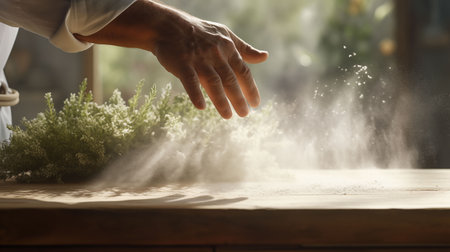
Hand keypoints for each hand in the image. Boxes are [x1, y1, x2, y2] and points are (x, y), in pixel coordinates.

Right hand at [75, 0, 267, 117]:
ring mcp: (198, 58)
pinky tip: (201, 108)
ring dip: (221, 101)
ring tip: (228, 116)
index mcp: (228, 48)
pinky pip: (190, 81)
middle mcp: (215, 53)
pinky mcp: (182, 63)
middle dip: (239, 98)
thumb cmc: (199, 33)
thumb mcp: (225, 35)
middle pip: (230, 79)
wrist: (168, 26)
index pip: (243, 71)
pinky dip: (196, 94)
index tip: (256, 104)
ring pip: (213, 82)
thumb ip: (244, 49)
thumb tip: (265, 57)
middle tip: (244, 114)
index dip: (250, 88)